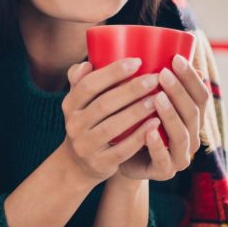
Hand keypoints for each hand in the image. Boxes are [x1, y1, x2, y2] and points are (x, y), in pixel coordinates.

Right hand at [60, 57, 162, 183]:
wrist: (78, 165)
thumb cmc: (87, 123)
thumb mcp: (78, 103)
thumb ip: (81, 81)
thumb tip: (88, 62)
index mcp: (70, 105)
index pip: (89, 85)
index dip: (112, 72)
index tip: (137, 62)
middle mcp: (74, 125)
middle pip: (103, 104)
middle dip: (130, 90)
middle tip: (154, 79)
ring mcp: (85, 146)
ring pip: (112, 127)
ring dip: (136, 112)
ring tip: (157, 99)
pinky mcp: (100, 163)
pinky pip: (121, 150)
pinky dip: (139, 137)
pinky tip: (155, 125)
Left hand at [118, 54, 210, 180]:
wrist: (118, 157)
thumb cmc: (133, 123)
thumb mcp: (141, 100)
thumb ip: (149, 81)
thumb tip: (151, 50)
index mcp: (192, 117)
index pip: (200, 95)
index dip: (191, 77)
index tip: (175, 58)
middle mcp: (192, 136)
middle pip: (193, 113)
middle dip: (179, 92)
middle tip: (163, 73)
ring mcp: (180, 156)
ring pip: (182, 134)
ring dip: (170, 114)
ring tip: (156, 98)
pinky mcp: (164, 171)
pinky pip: (163, 158)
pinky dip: (156, 144)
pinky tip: (147, 130)